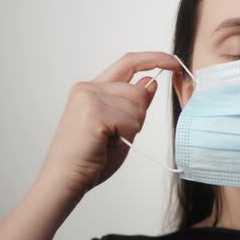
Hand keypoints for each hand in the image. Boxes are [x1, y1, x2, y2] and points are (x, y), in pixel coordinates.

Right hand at [38, 52, 180, 197]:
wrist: (65, 180)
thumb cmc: (92, 158)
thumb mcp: (120, 127)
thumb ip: (134, 104)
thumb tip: (150, 82)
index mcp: (93, 88)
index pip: (129, 62)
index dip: (155, 59)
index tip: (174, 63)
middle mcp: (88, 87)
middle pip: (139, 89)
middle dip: (139, 115)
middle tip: (117, 135)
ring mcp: (89, 97)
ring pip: (138, 104)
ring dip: (132, 127)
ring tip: (109, 140)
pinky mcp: (93, 111)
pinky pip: (131, 120)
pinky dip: (126, 135)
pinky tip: (106, 143)